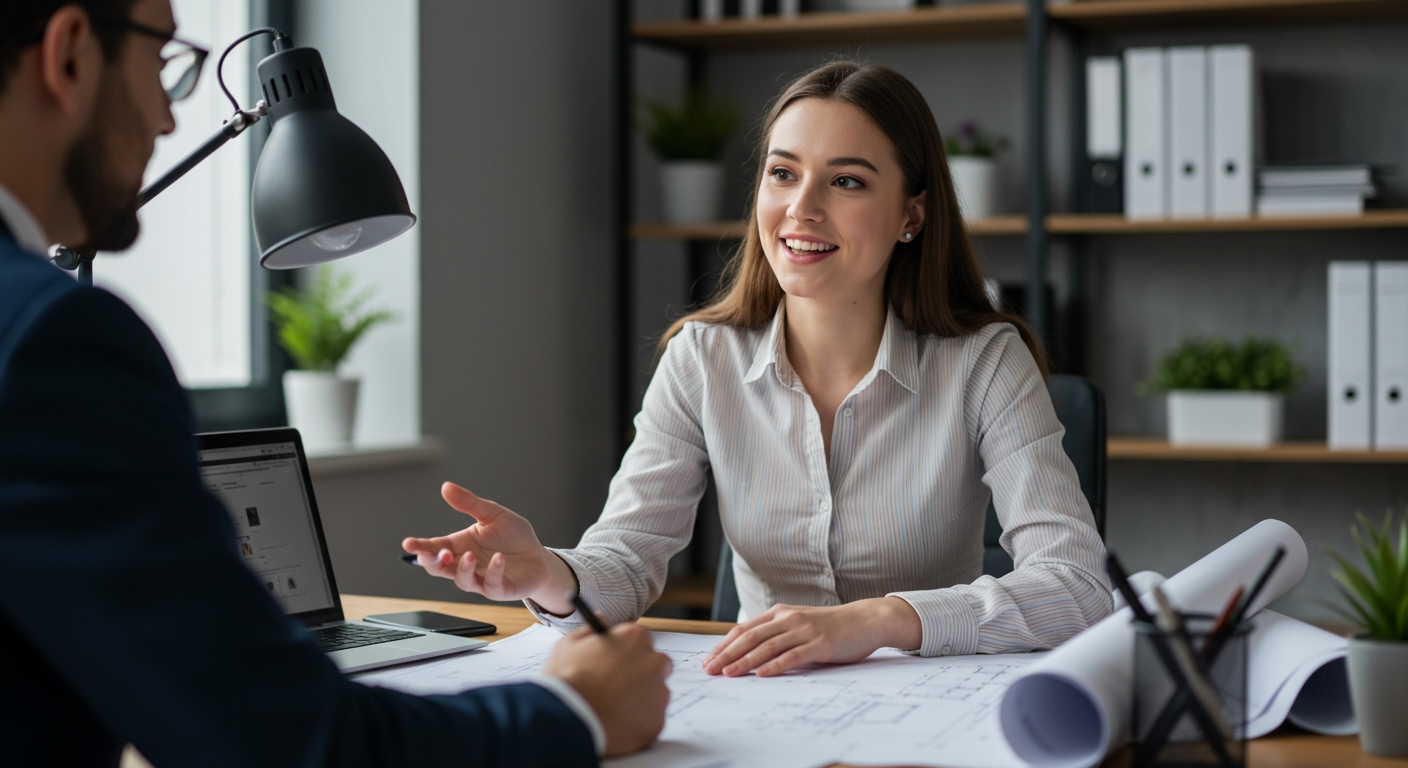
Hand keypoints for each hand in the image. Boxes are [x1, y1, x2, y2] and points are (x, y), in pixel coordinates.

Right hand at [401, 482, 575, 608]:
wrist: (539, 555)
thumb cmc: (513, 536)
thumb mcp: (492, 514)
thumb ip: (469, 503)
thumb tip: (446, 487)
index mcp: (460, 545)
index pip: (434, 547)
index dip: (420, 547)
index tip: (409, 543)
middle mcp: (466, 564)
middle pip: (440, 568)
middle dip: (434, 562)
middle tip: (436, 553)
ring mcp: (481, 579)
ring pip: (462, 580)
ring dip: (462, 569)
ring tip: (469, 554)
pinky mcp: (500, 589)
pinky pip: (491, 584)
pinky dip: (493, 572)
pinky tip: (498, 559)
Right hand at [543, 623, 672, 757]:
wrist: (566, 719)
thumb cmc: (565, 679)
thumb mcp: (570, 644)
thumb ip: (591, 630)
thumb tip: (601, 619)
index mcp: (635, 638)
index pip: (641, 641)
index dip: (627, 653)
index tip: (615, 664)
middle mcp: (654, 662)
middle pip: (656, 666)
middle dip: (641, 675)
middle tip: (617, 688)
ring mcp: (659, 694)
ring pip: (655, 695)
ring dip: (640, 700)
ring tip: (611, 710)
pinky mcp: (657, 722)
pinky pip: (650, 720)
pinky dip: (637, 724)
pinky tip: (615, 725)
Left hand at [701, 597, 921, 677]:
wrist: (864, 620)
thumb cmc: (829, 626)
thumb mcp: (797, 625)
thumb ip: (776, 634)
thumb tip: (748, 651)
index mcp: (779, 614)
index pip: (744, 630)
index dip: (724, 645)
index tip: (708, 660)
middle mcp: (788, 619)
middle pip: (750, 638)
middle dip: (727, 654)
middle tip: (710, 670)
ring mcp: (804, 630)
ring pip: (767, 646)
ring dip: (745, 661)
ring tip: (729, 674)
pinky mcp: (819, 644)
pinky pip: (793, 655)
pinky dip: (776, 665)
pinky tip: (762, 674)